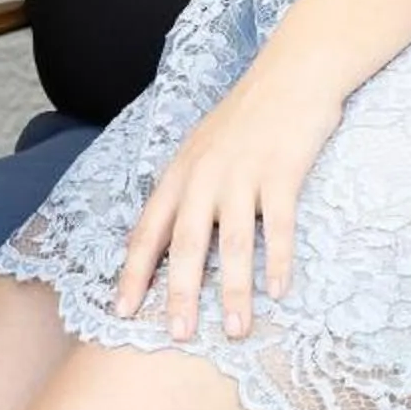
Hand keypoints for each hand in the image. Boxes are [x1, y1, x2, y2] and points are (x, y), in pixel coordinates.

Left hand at [116, 64, 342, 342]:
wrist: (289, 74)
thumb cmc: (243, 119)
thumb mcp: (200, 151)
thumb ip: (183, 193)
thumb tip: (160, 241)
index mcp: (179, 174)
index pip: (149, 231)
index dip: (134, 273)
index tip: (121, 311)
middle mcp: (205, 176)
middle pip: (187, 243)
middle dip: (180, 292)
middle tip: (178, 335)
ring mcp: (244, 173)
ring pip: (234, 241)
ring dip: (235, 289)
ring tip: (236, 330)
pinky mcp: (282, 171)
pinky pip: (280, 224)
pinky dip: (279, 259)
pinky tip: (281, 291)